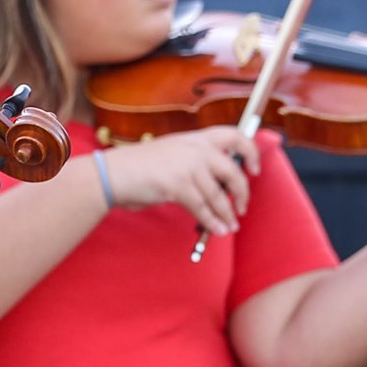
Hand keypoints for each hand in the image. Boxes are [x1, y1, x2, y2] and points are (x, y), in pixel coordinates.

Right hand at [98, 126, 260, 234]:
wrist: (112, 174)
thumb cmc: (139, 167)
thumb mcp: (172, 153)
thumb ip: (196, 161)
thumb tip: (219, 184)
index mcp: (195, 138)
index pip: (235, 136)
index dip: (251, 152)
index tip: (254, 169)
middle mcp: (195, 149)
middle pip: (233, 171)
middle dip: (242, 193)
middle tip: (242, 206)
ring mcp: (187, 167)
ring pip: (218, 196)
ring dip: (227, 214)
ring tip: (230, 226)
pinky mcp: (179, 186)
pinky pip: (203, 209)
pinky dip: (212, 222)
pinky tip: (216, 229)